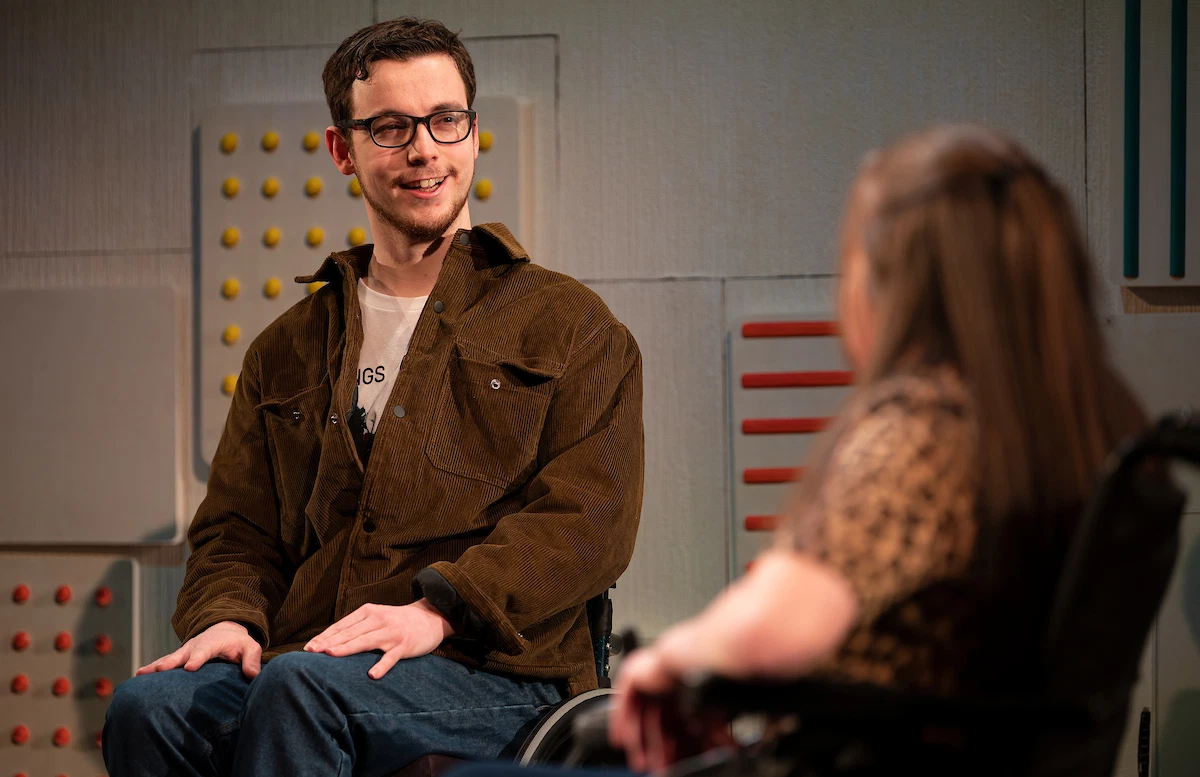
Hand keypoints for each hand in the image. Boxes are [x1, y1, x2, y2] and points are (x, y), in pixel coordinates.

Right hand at [136, 621, 261, 677]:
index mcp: (212, 643)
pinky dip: (151, 669)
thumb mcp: (250, 647)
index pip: (204, 651)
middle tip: (160, 671)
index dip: (197, 659)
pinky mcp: (178, 658)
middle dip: (170, 662)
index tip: (190, 668)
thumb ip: (252, 659)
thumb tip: (253, 675)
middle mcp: (194, 646)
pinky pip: (163, 663)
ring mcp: (184, 652)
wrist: (224, 631)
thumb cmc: (238, 643)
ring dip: (155, 666)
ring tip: (141, 674)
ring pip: (168, 658)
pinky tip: (138, 676)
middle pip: (181, 654)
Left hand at [303, 599, 453, 678]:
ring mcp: (392, 633)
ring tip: (331, 655)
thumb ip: (357, 627)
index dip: (324, 636)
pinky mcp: (404, 645)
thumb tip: (329, 643)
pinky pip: (391, 657)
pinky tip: (372, 675)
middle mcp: (378, 620)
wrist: (430, 617)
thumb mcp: (376, 617)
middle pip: (350, 633)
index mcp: (368, 612)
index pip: (342, 626)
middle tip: (311, 652)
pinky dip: (382, 666)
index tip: (308, 648)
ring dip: (347, 648)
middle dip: (329, 642)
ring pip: (366, 641)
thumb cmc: (397, 621)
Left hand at [609, 640, 735, 770]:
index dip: (673, 745)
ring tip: (640, 761)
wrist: (697, 659)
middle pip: (656, 722)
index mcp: (683, 689)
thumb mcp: (708, 712)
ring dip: (639, 740)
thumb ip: (710, 732)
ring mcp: (649, 677)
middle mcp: (665, 684)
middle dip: (656, 748)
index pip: (675, 723)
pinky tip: (623, 741)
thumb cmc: (706, 678)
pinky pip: (625, 703)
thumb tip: (724, 751)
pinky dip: (623, 723)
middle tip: (655, 767)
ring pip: (640, 715)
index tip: (671, 763)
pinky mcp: (635, 673)